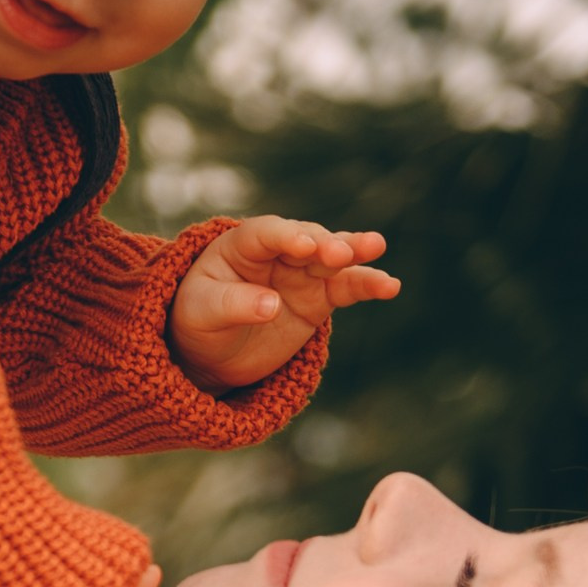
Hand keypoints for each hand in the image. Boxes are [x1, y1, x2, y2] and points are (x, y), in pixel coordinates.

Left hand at [168, 213, 397, 392]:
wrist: (211, 353)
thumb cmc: (197, 322)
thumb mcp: (202, 314)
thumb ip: (234, 305)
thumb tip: (271, 306)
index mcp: (241, 245)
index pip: (266, 233)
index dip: (286, 236)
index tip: (304, 246)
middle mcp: (277, 252)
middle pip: (306, 240)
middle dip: (324, 244)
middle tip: (340, 253)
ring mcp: (301, 272)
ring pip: (333, 257)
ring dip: (355, 252)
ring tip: (377, 247)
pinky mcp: (319, 297)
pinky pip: (347, 288)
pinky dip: (368, 286)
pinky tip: (390, 286)